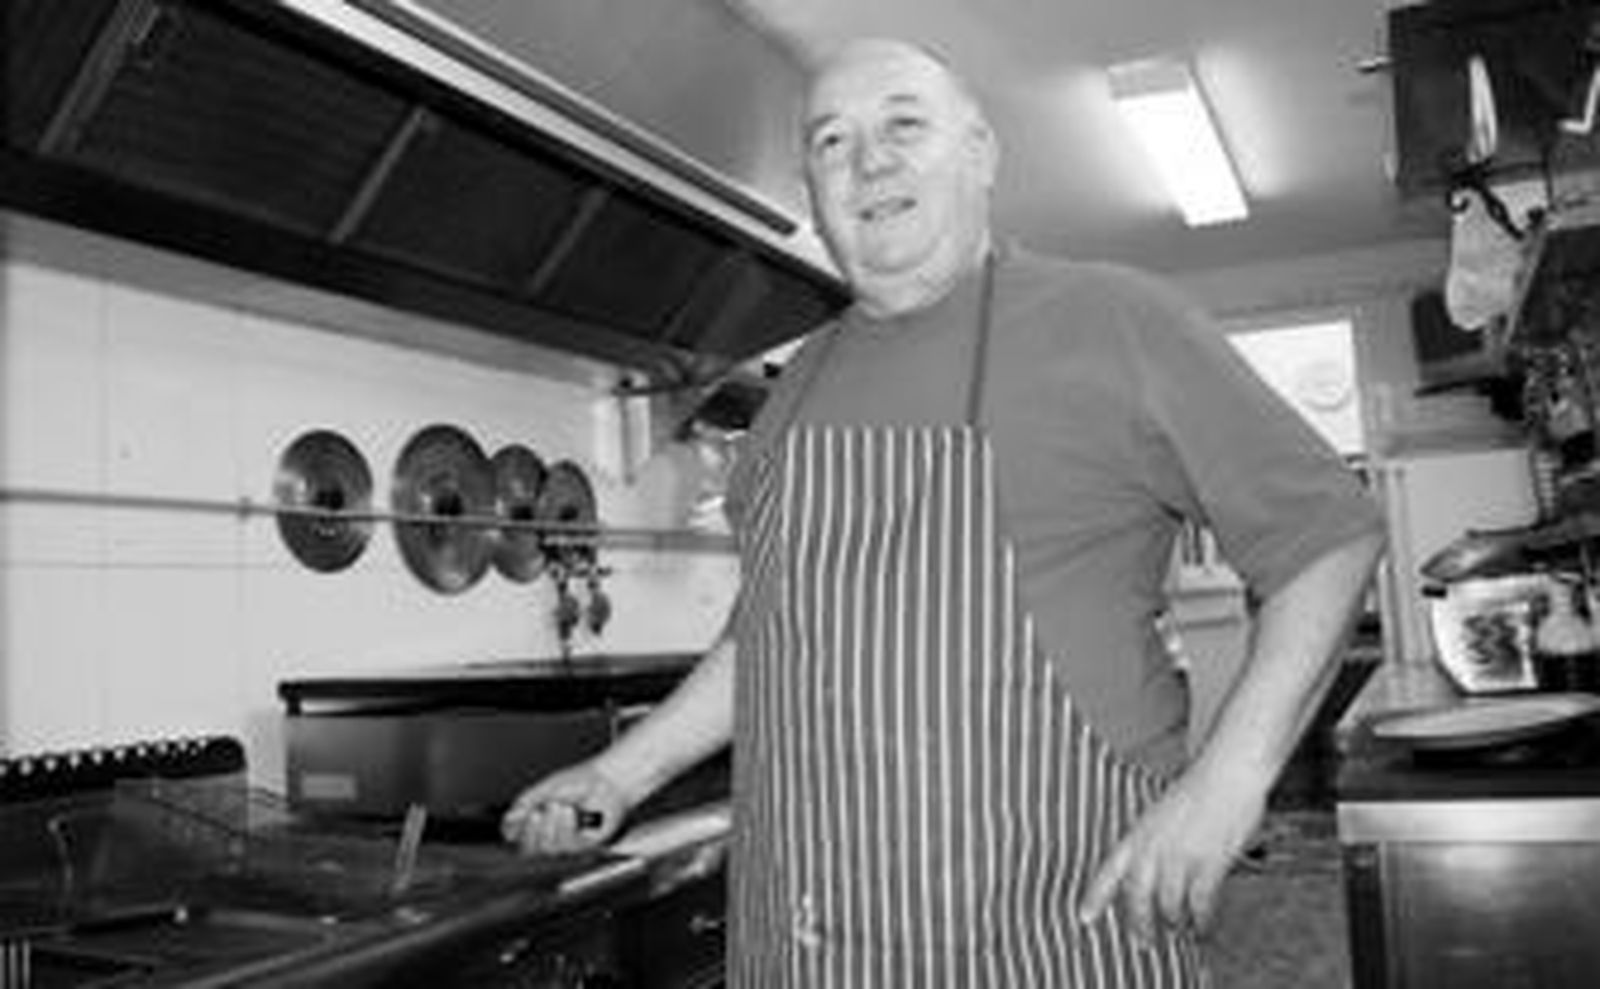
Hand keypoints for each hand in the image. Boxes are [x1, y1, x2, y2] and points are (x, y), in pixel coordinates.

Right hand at [500, 760, 634, 854]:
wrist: (606, 779)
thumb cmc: (580, 781)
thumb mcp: (545, 789)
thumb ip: (525, 804)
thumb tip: (508, 820)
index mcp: (539, 822)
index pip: (517, 838)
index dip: (515, 831)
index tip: (521, 814)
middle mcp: (551, 834)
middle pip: (529, 849)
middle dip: (533, 830)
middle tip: (539, 811)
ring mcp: (568, 842)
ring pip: (548, 849)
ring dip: (551, 826)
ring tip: (560, 806)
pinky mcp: (585, 845)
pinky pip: (568, 846)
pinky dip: (566, 828)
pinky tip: (570, 812)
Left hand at [1077, 766, 1266, 940]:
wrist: (1227, 772)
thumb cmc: (1199, 791)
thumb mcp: (1161, 814)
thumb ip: (1152, 842)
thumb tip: (1151, 874)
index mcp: (1138, 832)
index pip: (1109, 870)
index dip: (1095, 896)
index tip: (1083, 918)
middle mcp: (1154, 846)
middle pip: (1137, 896)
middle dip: (1139, 923)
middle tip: (1144, 942)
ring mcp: (1180, 854)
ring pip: (1169, 904)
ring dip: (1174, 922)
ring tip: (1180, 931)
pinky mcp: (1209, 861)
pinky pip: (1200, 903)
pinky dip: (1201, 920)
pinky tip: (1203, 927)